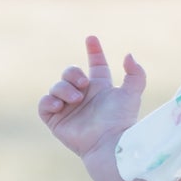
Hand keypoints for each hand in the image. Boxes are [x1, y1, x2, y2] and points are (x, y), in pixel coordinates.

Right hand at [38, 35, 145, 159]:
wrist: (108, 142)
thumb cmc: (122, 120)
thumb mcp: (132, 93)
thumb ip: (136, 73)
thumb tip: (128, 55)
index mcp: (101, 88)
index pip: (96, 65)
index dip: (94, 51)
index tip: (91, 38)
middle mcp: (84, 96)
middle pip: (70, 72)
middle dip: (73, 72)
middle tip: (84, 84)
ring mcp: (68, 108)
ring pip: (56, 86)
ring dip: (64, 88)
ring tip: (76, 99)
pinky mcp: (56, 121)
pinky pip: (44, 104)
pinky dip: (49, 101)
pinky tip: (60, 105)